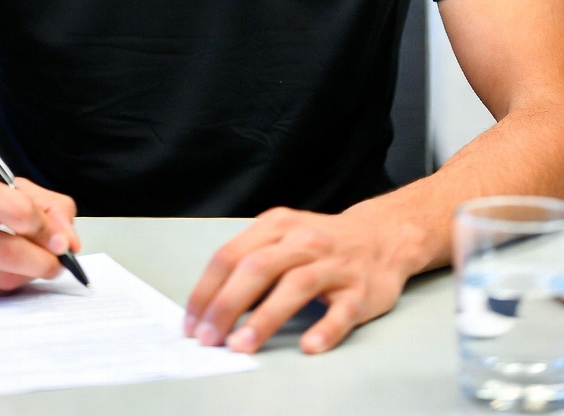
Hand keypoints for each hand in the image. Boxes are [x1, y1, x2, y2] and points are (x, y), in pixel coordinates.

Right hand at [0, 165, 79, 295]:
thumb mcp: (1, 183)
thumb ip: (44, 204)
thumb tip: (69, 241)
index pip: (18, 211)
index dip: (48, 229)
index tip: (61, 238)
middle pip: (8, 252)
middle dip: (43, 262)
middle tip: (58, 262)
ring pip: (0, 278)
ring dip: (27, 275)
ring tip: (32, 262)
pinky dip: (4, 284)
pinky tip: (2, 269)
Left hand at [184, 203, 415, 354]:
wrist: (381, 236)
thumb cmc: (319, 243)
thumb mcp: (282, 237)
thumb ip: (250, 262)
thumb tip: (210, 308)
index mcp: (277, 226)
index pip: (231, 255)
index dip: (207, 290)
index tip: (192, 322)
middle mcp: (304, 240)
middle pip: (258, 268)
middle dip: (227, 304)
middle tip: (208, 339)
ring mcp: (334, 265)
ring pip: (296, 286)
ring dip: (265, 317)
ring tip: (242, 345)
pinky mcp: (360, 290)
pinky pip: (342, 311)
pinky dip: (325, 329)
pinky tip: (309, 346)